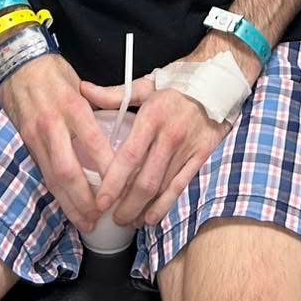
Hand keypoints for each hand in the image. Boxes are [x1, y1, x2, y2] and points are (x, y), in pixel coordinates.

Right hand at [0, 53, 114, 230]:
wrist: (15, 62)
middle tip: (101, 217)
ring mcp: (36, 137)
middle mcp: (53, 125)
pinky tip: (67, 206)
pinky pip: (43, 173)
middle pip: (69, 171)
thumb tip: (118, 131)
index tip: (122, 189)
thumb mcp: (79, 82)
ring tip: (86, 222)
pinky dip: (56, 192)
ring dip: (69, 204)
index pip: (93, 144)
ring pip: (53, 178)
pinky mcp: (25, 143)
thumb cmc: (52, 70)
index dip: (108, 171)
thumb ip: (98, 106)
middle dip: (85, 199)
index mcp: (72, 106)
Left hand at [76, 40, 249, 225]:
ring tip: (128, 220)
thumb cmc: (175, 85)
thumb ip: (113, 94)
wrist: (216, 81)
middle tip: (113, 218)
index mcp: (152, 117)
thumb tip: (83, 90)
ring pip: (162, 188)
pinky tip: (152, 217)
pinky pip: (181, 186)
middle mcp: (169, 136)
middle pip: (145, 181)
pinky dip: (165, 205)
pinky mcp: (201, 156)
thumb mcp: (144, 85)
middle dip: (127, 205)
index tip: (101, 201)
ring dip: (143, 208)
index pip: (129, 157)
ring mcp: (187, 149)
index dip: (114, 183)